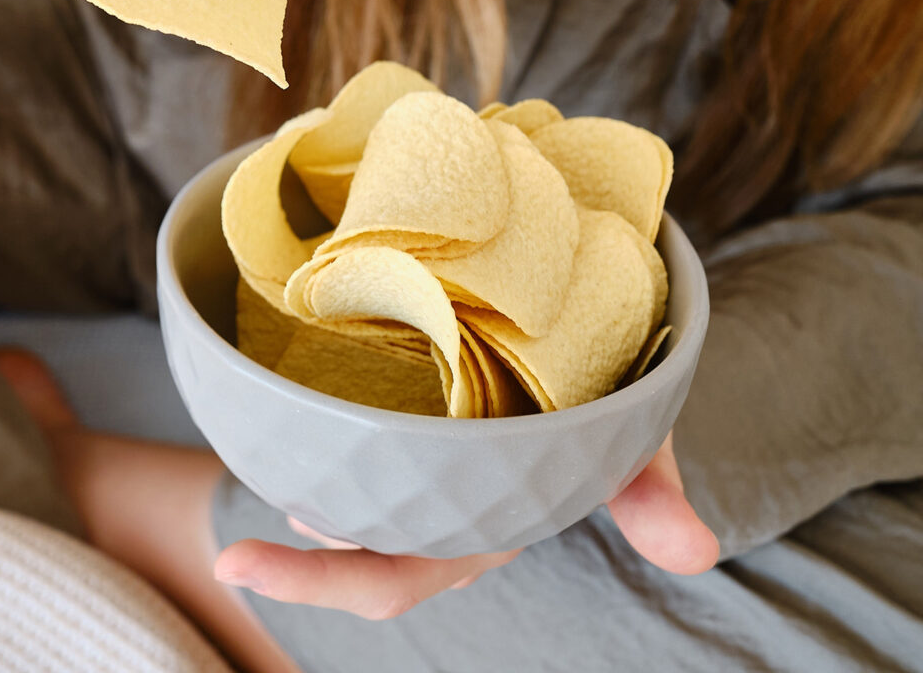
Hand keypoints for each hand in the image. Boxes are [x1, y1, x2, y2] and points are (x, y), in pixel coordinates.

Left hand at [212, 435, 720, 619]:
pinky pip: (346, 435)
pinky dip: (315, 428)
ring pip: (343, 495)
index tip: (234, 564)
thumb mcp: (634, 440)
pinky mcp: (399, 419)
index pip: (394, 577)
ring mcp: (416, 471)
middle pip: (352, 549)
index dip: (318, 582)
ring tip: (265, 460)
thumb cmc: (613, 401)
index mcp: (479, 530)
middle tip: (226, 553)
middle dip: (291, 564)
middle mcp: (437, 510)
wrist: (608, 340)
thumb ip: (650, 492)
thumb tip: (695, 552)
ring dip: (304, 487)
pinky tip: (282, 402)